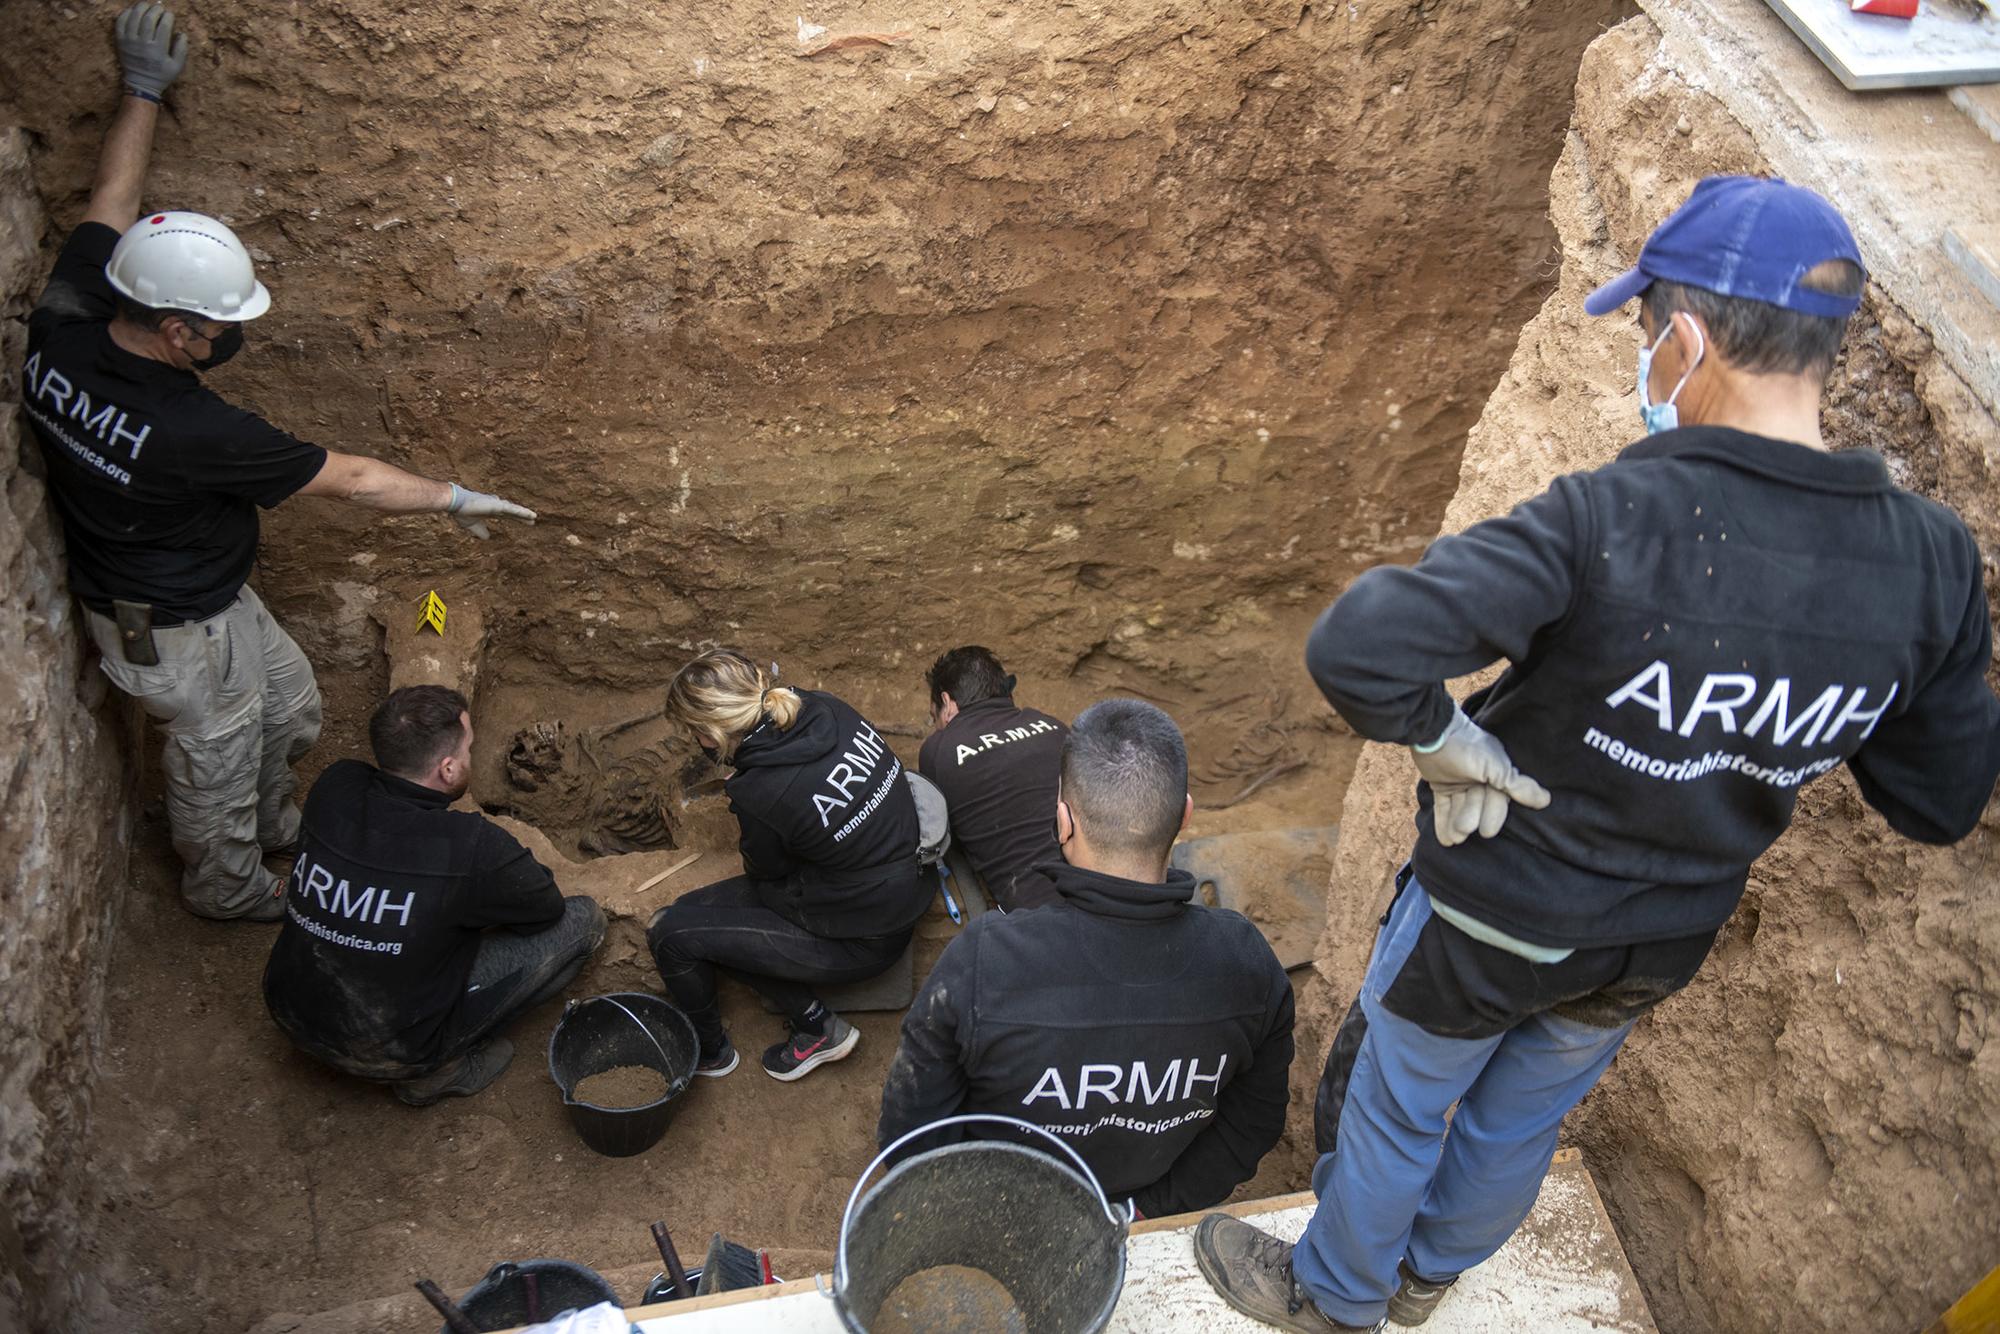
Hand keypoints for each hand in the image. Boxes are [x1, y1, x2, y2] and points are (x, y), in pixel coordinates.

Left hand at [116, 3, 189, 100]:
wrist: (140, 84)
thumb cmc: (161, 75)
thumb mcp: (177, 67)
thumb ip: (181, 49)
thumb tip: (181, 33)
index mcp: (158, 49)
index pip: (164, 26)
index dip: (168, 17)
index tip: (170, 14)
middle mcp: (143, 43)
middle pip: (148, 19)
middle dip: (155, 10)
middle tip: (159, 7)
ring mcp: (129, 41)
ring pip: (134, 17)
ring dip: (140, 8)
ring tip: (146, 5)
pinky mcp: (120, 41)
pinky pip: (120, 22)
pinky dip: (126, 14)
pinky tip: (132, 11)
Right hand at [447, 484, 536, 539]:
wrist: (457, 505)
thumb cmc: (462, 512)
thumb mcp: (473, 526)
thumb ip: (481, 531)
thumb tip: (488, 538)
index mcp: (490, 511)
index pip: (506, 516)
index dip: (514, 518)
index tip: (522, 521)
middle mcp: (495, 506)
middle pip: (512, 512)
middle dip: (522, 517)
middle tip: (532, 520)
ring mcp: (497, 505)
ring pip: (514, 510)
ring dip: (525, 514)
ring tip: (534, 517)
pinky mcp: (498, 505)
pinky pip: (514, 509)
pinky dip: (523, 512)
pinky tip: (532, 515)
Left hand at [1411, 705, 1550, 846]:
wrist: (1433, 732)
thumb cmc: (1468, 748)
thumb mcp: (1496, 767)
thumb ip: (1518, 786)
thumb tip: (1546, 800)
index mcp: (1496, 772)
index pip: (1498, 799)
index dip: (1493, 815)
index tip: (1487, 832)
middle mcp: (1480, 778)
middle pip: (1478, 805)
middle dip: (1471, 819)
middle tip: (1463, 831)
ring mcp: (1460, 781)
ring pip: (1461, 808)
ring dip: (1456, 824)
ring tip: (1453, 839)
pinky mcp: (1441, 784)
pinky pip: (1445, 806)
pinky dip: (1443, 822)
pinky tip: (1444, 840)